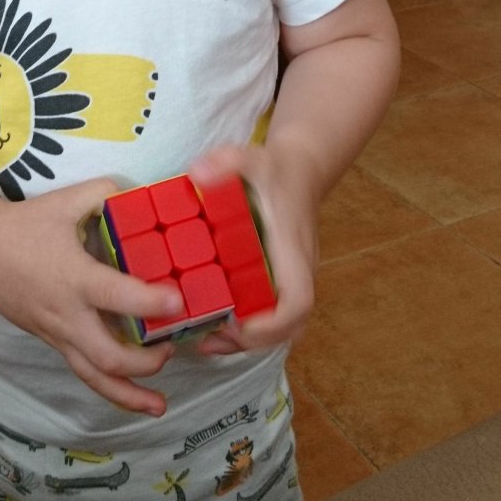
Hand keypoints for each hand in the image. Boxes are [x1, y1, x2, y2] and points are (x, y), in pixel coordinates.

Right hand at [0, 176, 182, 416]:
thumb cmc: (25, 226)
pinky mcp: (53, 342)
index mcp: (74, 277)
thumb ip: (107, 193)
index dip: (150, 301)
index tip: (179, 300)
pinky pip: (83, 370)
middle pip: (108, 356)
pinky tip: (134, 395)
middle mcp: (68, 314)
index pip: (116, 296)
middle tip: (171, 348)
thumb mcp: (66, 201)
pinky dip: (110, 386)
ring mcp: (58, 334)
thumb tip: (143, 193)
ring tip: (159, 405)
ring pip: (93, 376)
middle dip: (145, 362)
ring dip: (128, 395)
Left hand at [187, 141, 318, 357]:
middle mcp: (299, 271)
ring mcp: (293, 278)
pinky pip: (274, 314)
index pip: (298, 302)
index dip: (272, 325)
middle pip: (291, 327)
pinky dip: (249, 327)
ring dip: (249, 341)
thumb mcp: (251, 158)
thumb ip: (227, 162)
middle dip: (253, 342)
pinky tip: (216, 321)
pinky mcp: (283, 279)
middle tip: (211, 339)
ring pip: (284, 327)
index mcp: (292, 251)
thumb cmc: (276, 168)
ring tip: (208, 340)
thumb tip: (197, 174)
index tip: (237, 325)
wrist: (302, 168)